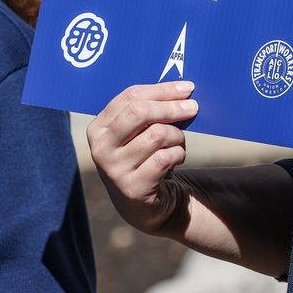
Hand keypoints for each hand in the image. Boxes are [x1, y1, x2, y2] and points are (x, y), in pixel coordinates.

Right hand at [87, 81, 197, 236]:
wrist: (141, 204)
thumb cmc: (142, 158)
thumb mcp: (136, 133)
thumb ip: (150, 111)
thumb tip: (183, 89)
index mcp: (98, 127)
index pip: (130, 97)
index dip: (162, 89)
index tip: (187, 88)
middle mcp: (101, 147)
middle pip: (140, 112)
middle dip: (171, 107)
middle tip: (193, 107)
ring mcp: (114, 169)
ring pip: (157, 135)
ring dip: (177, 136)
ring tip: (178, 143)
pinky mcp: (132, 187)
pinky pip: (165, 157)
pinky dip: (178, 154)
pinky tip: (176, 158)